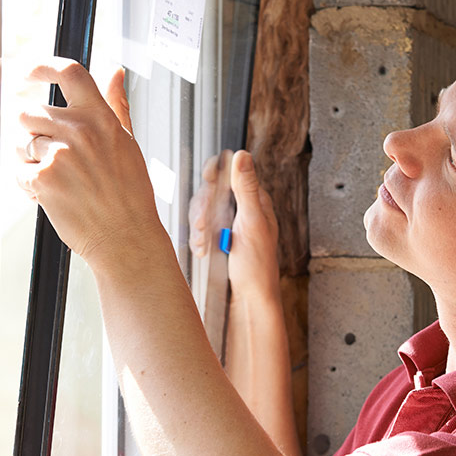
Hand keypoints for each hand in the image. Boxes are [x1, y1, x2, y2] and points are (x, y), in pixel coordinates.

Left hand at [16, 58, 161, 265]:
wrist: (126, 237)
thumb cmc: (130, 195)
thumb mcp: (128, 142)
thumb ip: (117, 104)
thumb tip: (115, 73)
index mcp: (101, 118)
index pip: (70, 73)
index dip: (43, 67)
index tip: (30, 75)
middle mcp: (80, 131)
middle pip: (29, 112)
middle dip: (33, 133)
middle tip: (51, 154)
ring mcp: (59, 154)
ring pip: (22, 144)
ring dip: (32, 161)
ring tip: (59, 180)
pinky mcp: (43, 179)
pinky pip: (19, 172)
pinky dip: (30, 185)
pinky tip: (54, 195)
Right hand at [189, 150, 279, 301]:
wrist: (249, 300)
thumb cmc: (257, 266)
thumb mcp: (252, 224)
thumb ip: (246, 189)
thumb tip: (242, 155)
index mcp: (255, 200)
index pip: (232, 172)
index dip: (216, 172)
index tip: (207, 178)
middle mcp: (242, 208)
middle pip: (211, 191)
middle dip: (203, 208)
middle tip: (202, 224)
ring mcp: (229, 223)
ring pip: (202, 210)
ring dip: (198, 226)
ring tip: (202, 243)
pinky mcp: (218, 238)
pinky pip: (200, 228)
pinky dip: (198, 238)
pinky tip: (201, 250)